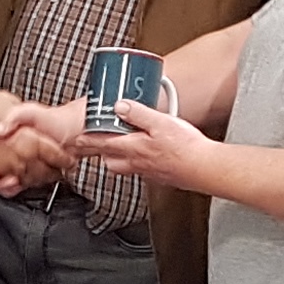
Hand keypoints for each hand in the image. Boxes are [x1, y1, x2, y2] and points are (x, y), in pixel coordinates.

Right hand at [0, 93, 72, 194]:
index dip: (65, 157)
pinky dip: (12, 185)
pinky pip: (8, 187)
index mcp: (30, 139)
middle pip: (45, 172)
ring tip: (40, 176)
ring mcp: (7, 169)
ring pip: (28, 181)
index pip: (56, 153)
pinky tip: (12, 179)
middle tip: (60, 171)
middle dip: (53, 172)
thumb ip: (20, 110)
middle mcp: (21, 158)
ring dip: (34, 179)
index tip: (70, 159)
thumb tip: (23, 114)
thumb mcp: (6, 101)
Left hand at [73, 98, 216, 194]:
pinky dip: (137, 163)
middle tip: (96, 143)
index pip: (104, 144)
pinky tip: (146, 156)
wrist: (205, 168)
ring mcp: (149, 172)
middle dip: (101, 152)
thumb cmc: (186, 148)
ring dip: (118, 159)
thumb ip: (139, 114)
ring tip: (120, 148)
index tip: (78, 140)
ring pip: (124, 168)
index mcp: (135, 148)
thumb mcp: (161, 122)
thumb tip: (119, 106)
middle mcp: (138, 163)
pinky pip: (141, 171)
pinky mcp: (161, 176)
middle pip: (110, 161)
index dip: (89, 141)